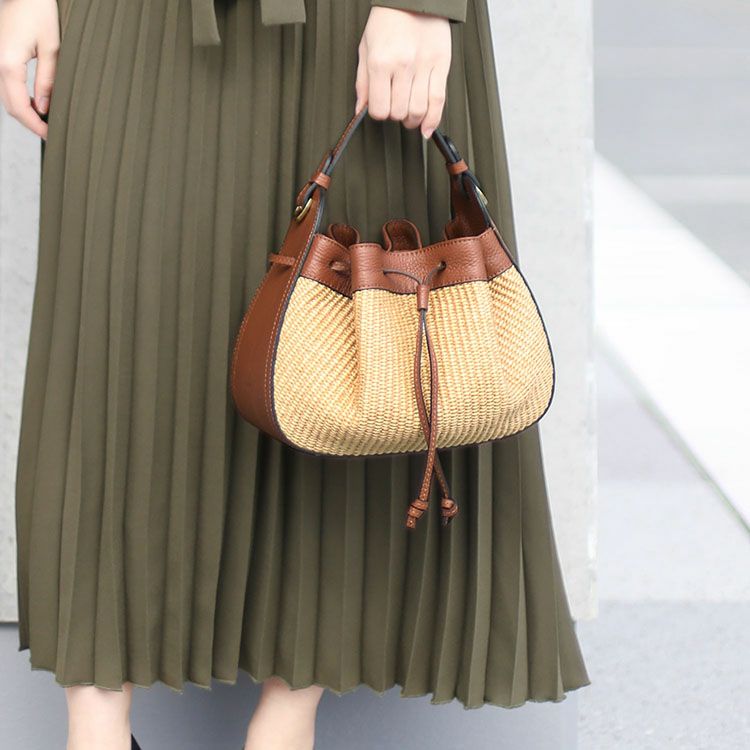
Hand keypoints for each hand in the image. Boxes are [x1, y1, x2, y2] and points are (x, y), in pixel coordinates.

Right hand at [0, 0, 59, 138]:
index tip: (50, 135)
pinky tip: (37, 103)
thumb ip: (47, 81)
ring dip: (25, 112)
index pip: (19, 107)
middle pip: (10, 106)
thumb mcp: (52, 49)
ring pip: (6, 97)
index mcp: (8, 64)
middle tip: (50, 132)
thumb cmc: (39, 13)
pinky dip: (20, 99)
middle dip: (30, 123)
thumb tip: (45, 108)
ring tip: (46, 120)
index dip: (35, 125)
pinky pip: (6, 85)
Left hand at [355, 7, 451, 138]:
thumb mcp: (366, 48)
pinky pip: (438, 101)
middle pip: (399, 112)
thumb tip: (361, 109)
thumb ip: (363, 82)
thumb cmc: (387, 20)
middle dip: (396, 116)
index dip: (379, 114)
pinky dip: (433, 120)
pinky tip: (427, 128)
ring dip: (412, 120)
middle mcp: (402, 66)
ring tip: (409, 115)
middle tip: (396, 108)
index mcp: (380, 62)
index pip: (379, 109)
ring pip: (418, 111)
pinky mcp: (441, 65)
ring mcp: (424, 66)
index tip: (381, 109)